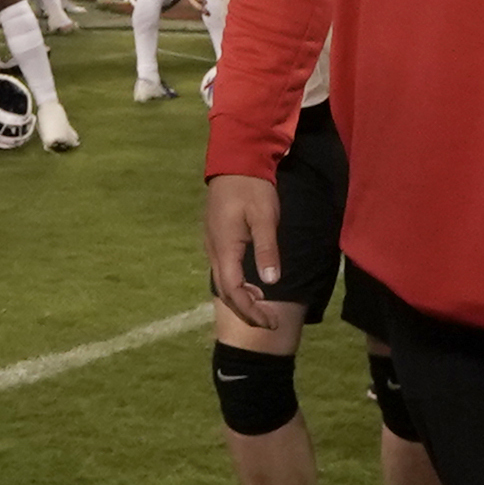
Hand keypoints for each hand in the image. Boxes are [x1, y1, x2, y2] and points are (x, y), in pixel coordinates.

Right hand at [205, 173, 282, 329]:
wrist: (235, 162)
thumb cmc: (253, 188)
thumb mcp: (265, 217)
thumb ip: (267, 250)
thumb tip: (270, 283)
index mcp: (225, 248)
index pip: (234, 291)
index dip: (251, 311)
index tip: (271, 321)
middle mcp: (214, 250)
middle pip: (225, 292)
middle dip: (247, 311)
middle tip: (270, 321)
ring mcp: (212, 245)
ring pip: (223, 282)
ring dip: (242, 298)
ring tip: (263, 307)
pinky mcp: (216, 239)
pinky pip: (223, 271)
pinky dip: (238, 285)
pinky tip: (253, 284)